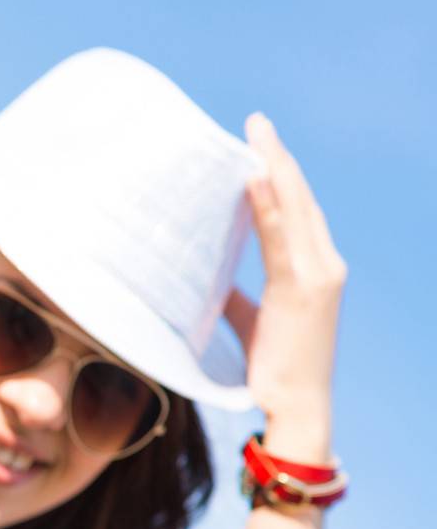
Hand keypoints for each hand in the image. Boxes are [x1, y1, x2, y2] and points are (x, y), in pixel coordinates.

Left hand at [223, 113, 345, 434]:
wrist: (295, 406)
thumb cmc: (271, 368)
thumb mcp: (250, 321)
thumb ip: (233, 296)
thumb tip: (205, 278)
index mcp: (313, 269)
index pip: (296, 210)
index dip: (278, 174)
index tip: (257, 144)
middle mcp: (323, 264)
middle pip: (299, 198)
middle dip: (277, 158)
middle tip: (255, 122)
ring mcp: (318, 274)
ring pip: (295, 208)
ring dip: (273, 168)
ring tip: (255, 135)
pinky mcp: (304, 288)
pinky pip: (282, 237)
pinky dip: (269, 204)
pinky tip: (252, 178)